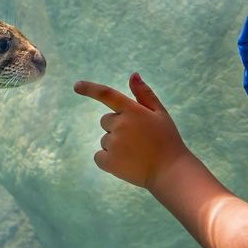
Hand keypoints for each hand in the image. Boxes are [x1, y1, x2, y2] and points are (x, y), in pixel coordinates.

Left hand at [73, 73, 188, 189]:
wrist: (171, 172)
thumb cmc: (167, 141)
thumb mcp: (160, 114)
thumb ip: (144, 94)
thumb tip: (133, 75)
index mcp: (133, 111)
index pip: (106, 94)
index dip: (90, 89)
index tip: (76, 86)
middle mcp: (121, 124)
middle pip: (105, 121)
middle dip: (116, 128)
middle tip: (137, 139)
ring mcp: (114, 144)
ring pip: (105, 140)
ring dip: (115, 146)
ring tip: (136, 154)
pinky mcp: (109, 162)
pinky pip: (99, 156)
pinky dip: (108, 160)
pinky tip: (126, 163)